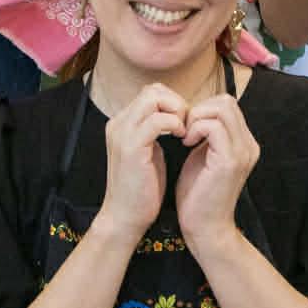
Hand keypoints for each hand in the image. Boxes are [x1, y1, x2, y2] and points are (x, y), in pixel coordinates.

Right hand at [98, 84, 185, 241]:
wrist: (125, 217)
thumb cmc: (142, 189)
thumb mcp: (150, 152)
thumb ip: (156, 131)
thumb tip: (176, 116)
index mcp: (122, 124)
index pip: (151, 93)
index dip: (173, 103)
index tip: (186, 123)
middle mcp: (119, 123)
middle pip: (153, 90)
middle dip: (177, 103)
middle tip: (188, 125)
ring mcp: (122, 133)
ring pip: (153, 97)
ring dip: (177, 111)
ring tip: (185, 131)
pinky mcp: (131, 147)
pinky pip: (157, 120)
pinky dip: (175, 124)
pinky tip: (182, 138)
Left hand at [174, 93, 260, 251]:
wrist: (206, 228)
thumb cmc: (198, 196)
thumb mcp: (203, 157)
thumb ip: (206, 136)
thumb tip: (195, 114)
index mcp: (244, 143)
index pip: (227, 105)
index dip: (203, 110)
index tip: (186, 128)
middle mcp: (249, 144)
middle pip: (227, 101)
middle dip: (199, 109)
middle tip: (184, 130)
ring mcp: (243, 151)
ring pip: (222, 108)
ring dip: (197, 117)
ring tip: (186, 137)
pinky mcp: (231, 160)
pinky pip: (214, 126)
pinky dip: (196, 128)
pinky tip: (186, 144)